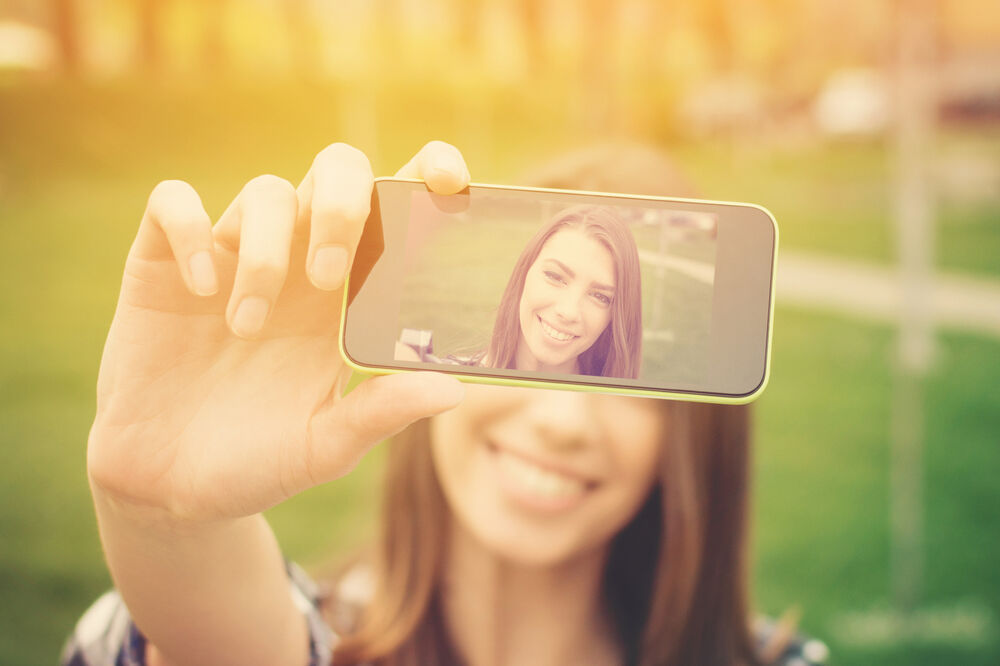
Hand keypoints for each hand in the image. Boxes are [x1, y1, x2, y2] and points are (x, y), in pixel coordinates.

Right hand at [87, 141, 468, 523]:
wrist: (171, 489)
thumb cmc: (260, 461)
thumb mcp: (327, 445)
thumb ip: (382, 412)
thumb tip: (453, 389)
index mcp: (351, 296)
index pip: (396, 206)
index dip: (426, 171)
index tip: (447, 181)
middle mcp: (299, 263)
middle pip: (337, 172)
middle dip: (343, 204)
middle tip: (329, 277)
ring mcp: (232, 257)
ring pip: (265, 192)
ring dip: (265, 253)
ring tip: (248, 327)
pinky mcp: (164, 264)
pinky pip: (173, 204)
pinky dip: (190, 230)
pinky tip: (200, 289)